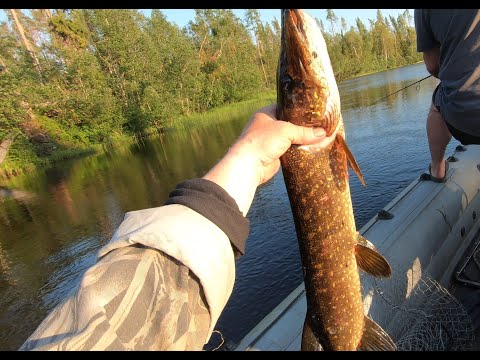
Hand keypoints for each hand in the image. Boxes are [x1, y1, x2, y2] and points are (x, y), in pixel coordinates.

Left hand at [203, 104, 326, 215]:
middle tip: (320, 125)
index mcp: (266, 114)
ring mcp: (270, 141)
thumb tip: (323, 134)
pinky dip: (299, 150)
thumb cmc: (263, 141)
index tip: (314, 111)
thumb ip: (304, 132)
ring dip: (302, 140)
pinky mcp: (274, 154)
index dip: (299, 109)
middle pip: (290, 124)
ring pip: (290, 138)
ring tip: (320, 137)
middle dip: (303, 126)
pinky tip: (312, 149)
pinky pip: (290, 150)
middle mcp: (267, 126)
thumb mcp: (286, 131)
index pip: (285, 107)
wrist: (249, 165)